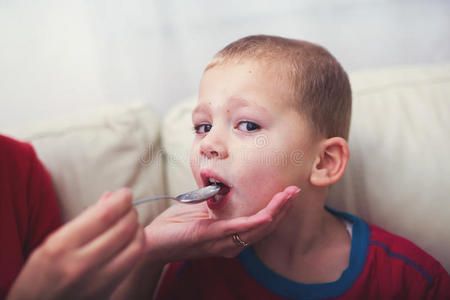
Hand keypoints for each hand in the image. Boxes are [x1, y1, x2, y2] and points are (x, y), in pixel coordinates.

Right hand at [7, 188, 144, 299]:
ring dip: (138, 229)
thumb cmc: (40, 275)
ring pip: (135, 247)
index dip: (121, 200)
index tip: (125, 193)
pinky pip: (133, 263)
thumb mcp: (53, 242)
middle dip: (131, 212)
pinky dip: (137, 246)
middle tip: (129, 207)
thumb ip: (84, 220)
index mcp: (62, 246)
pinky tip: (132, 240)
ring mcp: (97, 281)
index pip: (104, 215)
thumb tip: (111, 197)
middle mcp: (81, 264)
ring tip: (132, 223)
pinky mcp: (109, 291)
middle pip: (123, 229)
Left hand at [144, 185, 299, 263]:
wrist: (152, 241)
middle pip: (265, 227)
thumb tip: (226, 186)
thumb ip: (216, 202)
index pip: (260, 224)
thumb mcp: (200, 210)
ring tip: (289, 195)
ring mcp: (223, 243)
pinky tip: (269, 212)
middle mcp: (231, 244)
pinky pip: (240, 230)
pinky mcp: (212, 237)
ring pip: (258, 228)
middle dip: (283, 208)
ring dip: (276, 211)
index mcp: (229, 237)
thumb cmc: (175, 226)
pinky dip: (257, 221)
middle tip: (296, 190)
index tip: (288, 192)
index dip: (276, 210)